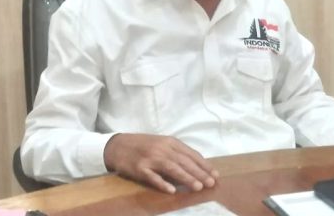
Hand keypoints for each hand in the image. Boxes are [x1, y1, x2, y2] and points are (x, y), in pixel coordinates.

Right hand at [103, 133, 218, 193]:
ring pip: (172, 168)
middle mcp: (162, 148)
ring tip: (197, 187)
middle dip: (199, 173)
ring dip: (186, 178)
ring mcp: (150, 158)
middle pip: (184, 161)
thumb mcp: (162, 144)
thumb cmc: (143, 145)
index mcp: (170, 142)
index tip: (215, 175)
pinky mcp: (139, 168)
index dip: (204, 165)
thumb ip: (177, 154)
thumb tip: (196, 168)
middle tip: (211, 183)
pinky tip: (171, 190)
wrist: (118, 145)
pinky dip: (162, 183)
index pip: (191, 154)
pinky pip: (152, 177)